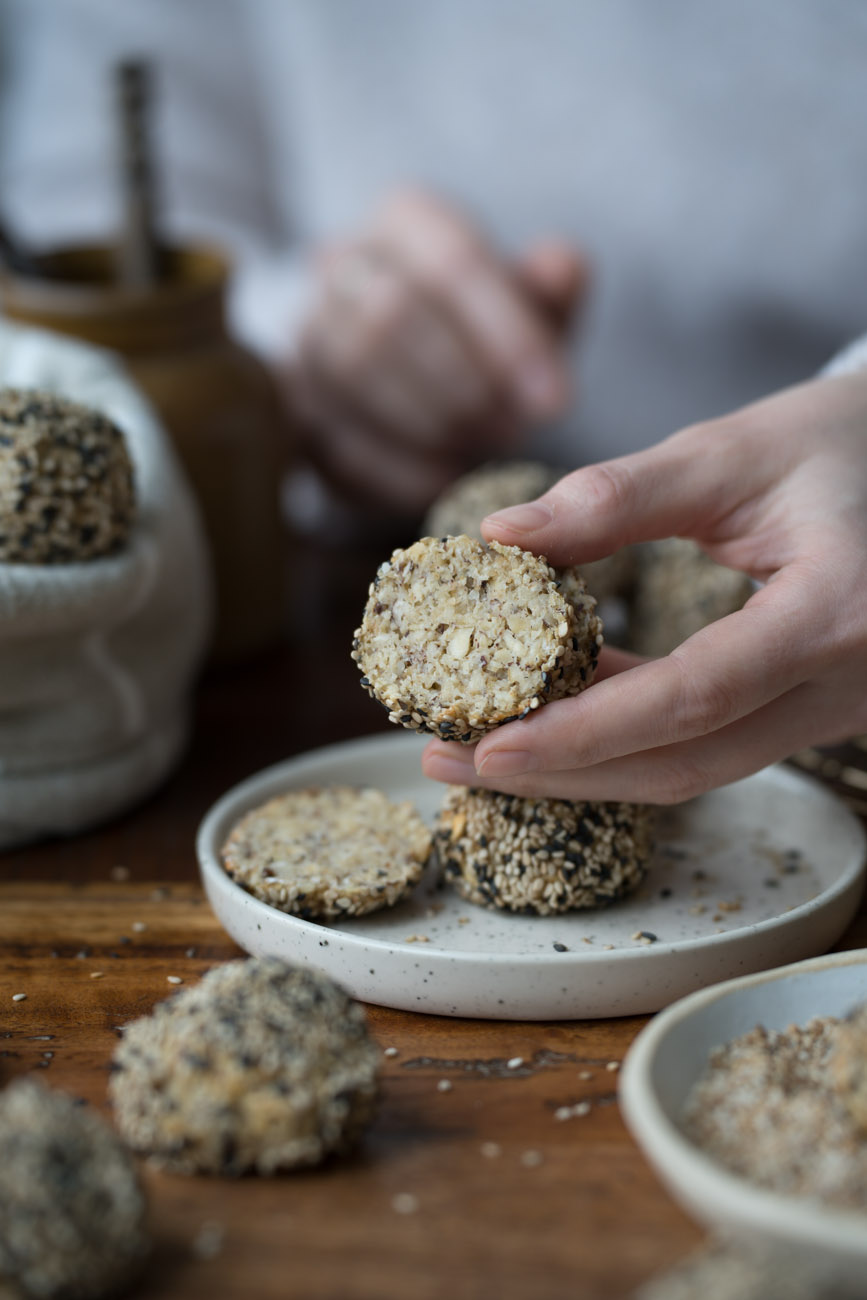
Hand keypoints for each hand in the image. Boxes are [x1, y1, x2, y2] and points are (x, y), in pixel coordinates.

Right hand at [290, 188, 587, 514]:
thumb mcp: (532, 307)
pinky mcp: (292, 410)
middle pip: (391, 314)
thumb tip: (562, 267)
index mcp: (406, 222)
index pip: (451, 261)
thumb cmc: (484, 335)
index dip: (508, 336)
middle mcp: (340, 264)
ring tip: (483, 449)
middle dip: (464, 384)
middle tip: (514, 431)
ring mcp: (305, 336)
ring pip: (352, 374)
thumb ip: (552, 289)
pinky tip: (447, 480)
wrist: (413, 375)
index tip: (557, 403)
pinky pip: (333, 440)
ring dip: (431, 424)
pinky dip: (400, 471)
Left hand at [422, 371, 866, 802]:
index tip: (488, 746)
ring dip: (584, 762)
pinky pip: (710, 742)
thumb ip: (617, 497)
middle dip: (560, 770)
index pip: (693, 697)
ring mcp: (833, 710)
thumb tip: (499, 535)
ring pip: (695, 766)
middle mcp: (844, 684)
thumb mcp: (732, 452)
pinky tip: (554, 706)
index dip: (585, 731)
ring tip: (480, 743)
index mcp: (834, 612)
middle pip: (685, 762)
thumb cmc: (839, 443)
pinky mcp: (810, 711)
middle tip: (451, 758)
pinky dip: (627, 733)